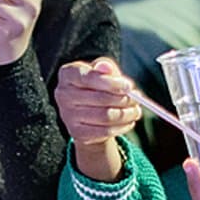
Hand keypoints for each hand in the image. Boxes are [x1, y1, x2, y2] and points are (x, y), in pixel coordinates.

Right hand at [54, 58, 140, 181]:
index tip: (128, 85)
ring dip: (126, 114)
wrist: (86, 110)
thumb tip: (106, 68)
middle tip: (137, 98)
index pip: (88, 78)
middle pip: (100, 99)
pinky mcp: (76, 132)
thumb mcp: (101, 71)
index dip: (111, 83)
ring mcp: (68, 115)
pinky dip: (122, 126)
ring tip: (136, 110)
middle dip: (123, 99)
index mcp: (67, 74)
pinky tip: (129, 121)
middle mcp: (63, 95)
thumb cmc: (96, 85)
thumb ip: (105, 67)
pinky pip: (105, 131)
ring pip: (105, 116)